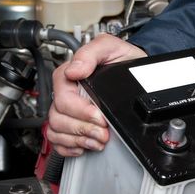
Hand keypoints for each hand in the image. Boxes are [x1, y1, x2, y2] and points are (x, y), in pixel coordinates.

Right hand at [47, 34, 146, 156]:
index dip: (80, 110)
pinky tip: (85, 144)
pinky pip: (58, 141)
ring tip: (98, 139)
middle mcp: (67, 93)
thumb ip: (92, 52)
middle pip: (58, 117)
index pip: (63, 97)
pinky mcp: (73, 123)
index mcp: (71, 75)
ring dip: (78, 139)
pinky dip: (70, 147)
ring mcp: (68, 110)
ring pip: (56, 130)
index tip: (99, 116)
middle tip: (103, 132)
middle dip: (82, 128)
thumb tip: (75, 69)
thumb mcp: (112, 47)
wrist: (138, 73)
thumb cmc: (123, 59)